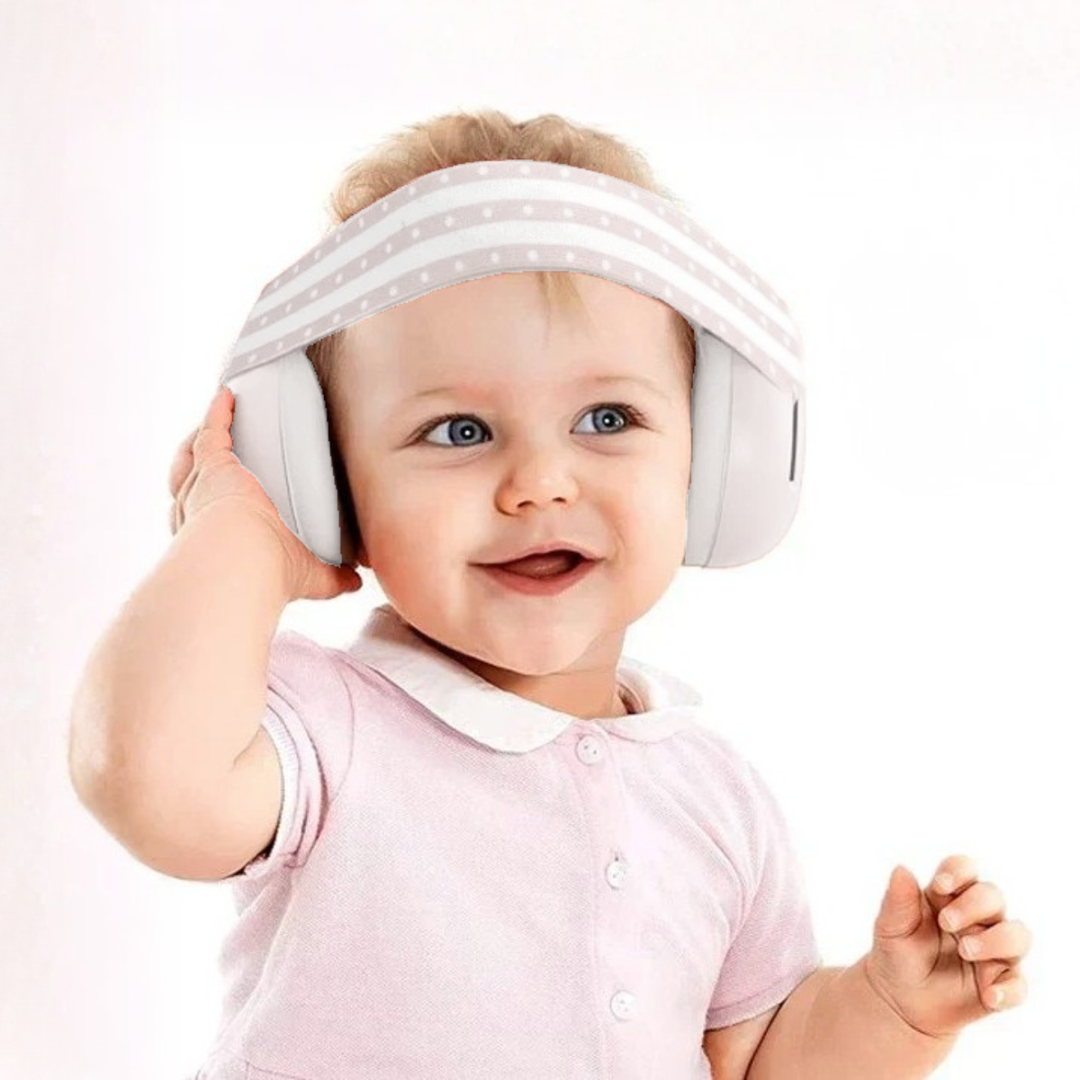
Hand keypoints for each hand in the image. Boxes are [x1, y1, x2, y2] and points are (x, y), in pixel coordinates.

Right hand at [167, 384, 363, 602]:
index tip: (236, 488)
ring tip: (226, 416)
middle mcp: (211, 511)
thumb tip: (355, 582)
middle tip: (223, 448)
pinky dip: (219, 413)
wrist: (244, 560)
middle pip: (199, 482)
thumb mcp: (310, 575)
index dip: (220, 503)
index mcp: (231, 535)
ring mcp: (208, 486)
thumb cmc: (270, 574)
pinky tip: (229, 396)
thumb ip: (334, 578)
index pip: (218, 515)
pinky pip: (211, 433)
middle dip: (204, 466)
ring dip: (209, 435)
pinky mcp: (213, 465)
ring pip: (198, 456)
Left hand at [862, 856, 1031, 1039]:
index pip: (965, 870)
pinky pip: (1018, 985)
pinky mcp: (1001, 984)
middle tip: (946, 922)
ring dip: (996, 940)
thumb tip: (901, 868)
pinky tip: (990, 995)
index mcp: (949, 896)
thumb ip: (897, 900)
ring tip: (966, 950)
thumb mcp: (890, 927)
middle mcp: (978, 919)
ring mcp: (993, 951)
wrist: (899, 999)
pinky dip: (1008, 990)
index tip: (939, 885)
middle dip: (974, 905)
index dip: (959, 871)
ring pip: (1017, 935)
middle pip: (993, 897)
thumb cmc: (897, 953)